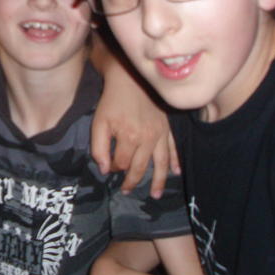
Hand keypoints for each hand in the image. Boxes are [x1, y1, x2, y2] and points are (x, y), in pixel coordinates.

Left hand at [92, 58, 179, 196]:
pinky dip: (175, 161)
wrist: (130, 79)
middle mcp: (148, 139)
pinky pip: (173, 148)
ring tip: (155, 195)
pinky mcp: (167, 128)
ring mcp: (160, 134)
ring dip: (158, 181)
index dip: (114, 168)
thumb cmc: (111, 102)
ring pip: (161, 163)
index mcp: (129, 138)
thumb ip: (99, 148)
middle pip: (141, 167)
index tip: (109, 167)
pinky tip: (175, 172)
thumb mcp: (98, 123)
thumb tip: (105, 169)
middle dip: (133, 181)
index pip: (122, 164)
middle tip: (127, 191)